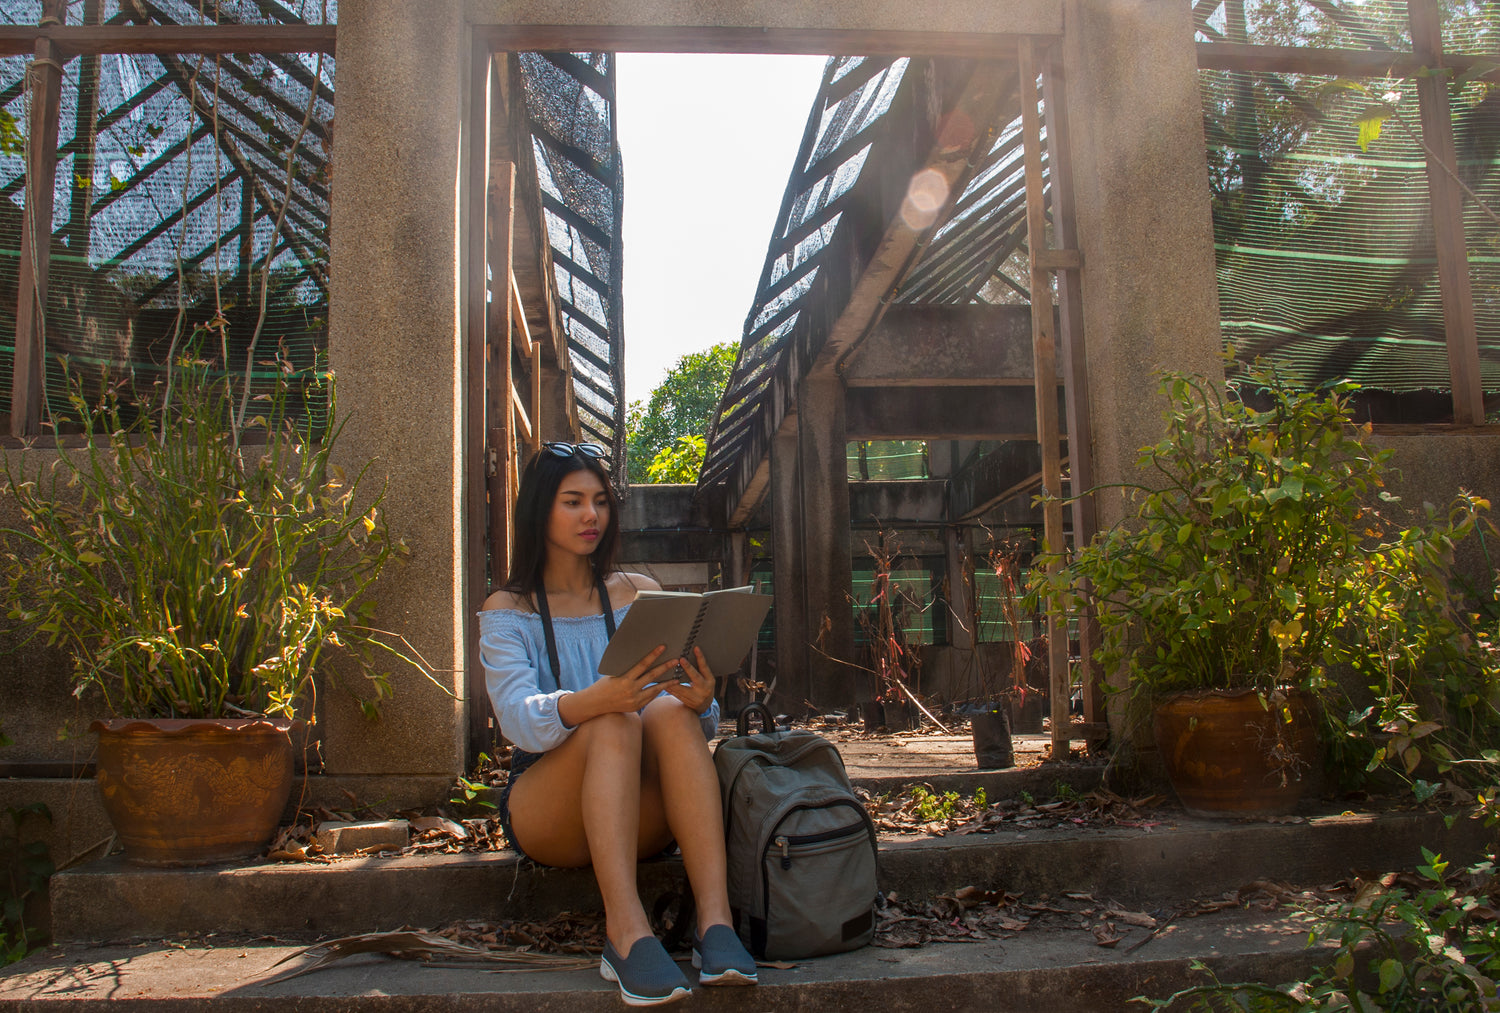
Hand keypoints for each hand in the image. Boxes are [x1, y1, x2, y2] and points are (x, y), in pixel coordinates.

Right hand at [560, 646, 680, 725]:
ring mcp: (634, 700)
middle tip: (676, 660)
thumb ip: (628, 670)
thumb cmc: (603, 685)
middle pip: (652, 676)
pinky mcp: (636, 707)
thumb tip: (641, 660)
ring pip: (655, 690)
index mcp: (625, 679)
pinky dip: (657, 691)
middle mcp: (631, 690)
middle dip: (665, 667)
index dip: (653, 655)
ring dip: (667, 683)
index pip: (642, 664)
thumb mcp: (614, 674)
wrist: (595, 704)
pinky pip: (650, 697)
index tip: (663, 647)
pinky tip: (664, 687)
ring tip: (677, 678)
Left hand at [663, 646, 714, 714]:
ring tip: (665, 673)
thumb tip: (687, 655)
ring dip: (673, 681)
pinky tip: (663, 684)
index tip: (695, 648)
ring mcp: (697, 697)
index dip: (700, 657)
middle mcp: (704, 688)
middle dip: (688, 668)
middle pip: (695, 677)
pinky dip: (670, 689)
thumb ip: (699, 670)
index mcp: (710, 680)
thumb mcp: (706, 678)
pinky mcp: (688, 702)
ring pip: (683, 688)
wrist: (704, 705)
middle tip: (681, 659)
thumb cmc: (704, 687)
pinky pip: (677, 695)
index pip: (705, 667)